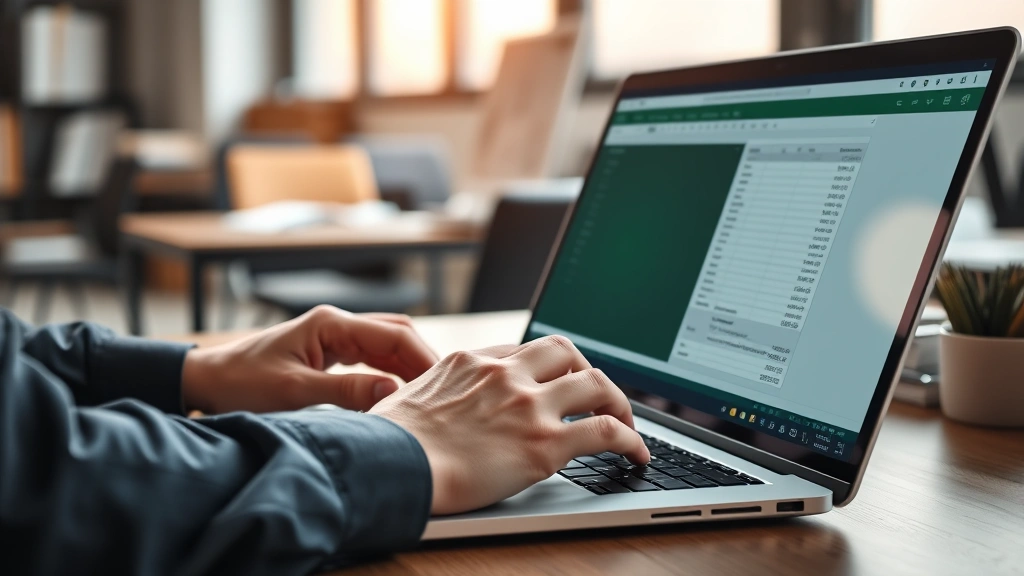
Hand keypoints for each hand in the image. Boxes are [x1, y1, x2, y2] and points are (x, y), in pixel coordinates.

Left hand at [181, 306, 437, 413]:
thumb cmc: (242, 384)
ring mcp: (334, 337)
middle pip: (397, 333)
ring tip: (428, 395)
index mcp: (331, 323)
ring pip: (386, 345)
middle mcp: (337, 324)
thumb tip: (393, 394)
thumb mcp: (295, 393)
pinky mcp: (330, 353)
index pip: (393, 334)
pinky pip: (372, 358)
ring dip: (408, 367)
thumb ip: (346, 393)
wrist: (207, 382)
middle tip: (444, 391)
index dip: (422, 359)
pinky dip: (390, 373)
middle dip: (422, 360)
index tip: (441, 384)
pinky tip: (400, 394)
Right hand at [369, 335, 649, 514]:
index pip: (520, 352)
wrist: (389, 465)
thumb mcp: (402, 400)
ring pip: (595, 384)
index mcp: (469, 361)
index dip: (543, 368)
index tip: (551, 382)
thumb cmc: (386, 443)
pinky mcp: (545, 444)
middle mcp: (504, 374)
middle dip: (583, 371)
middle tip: (592, 394)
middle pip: (564, 352)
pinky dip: (630, 440)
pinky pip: (606, 432)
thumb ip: (426, 395)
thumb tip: (417, 408)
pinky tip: (637, 454)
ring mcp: (528, 406)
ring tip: (625, 421)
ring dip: (617, 402)